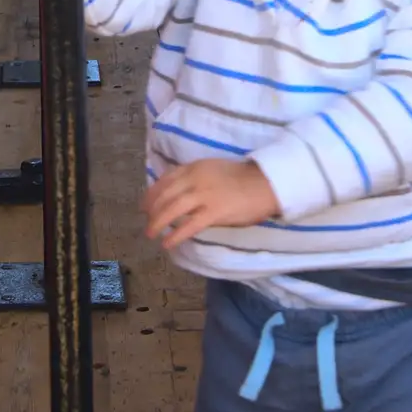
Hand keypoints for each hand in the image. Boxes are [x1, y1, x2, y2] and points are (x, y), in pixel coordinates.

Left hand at [143, 159, 279, 249]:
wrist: (266, 183)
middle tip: (146, 222)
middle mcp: (195, 179)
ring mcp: (204, 195)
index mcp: (195, 168)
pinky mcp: (214, 212)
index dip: (151, 194)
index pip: (165, 180)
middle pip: (165, 196)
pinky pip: (189, 225)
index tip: (144, 205)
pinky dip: (175, 235)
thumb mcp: (214, 169)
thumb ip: (196, 177)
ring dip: (157, 223)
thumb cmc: (244, 178)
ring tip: (151, 234)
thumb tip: (179, 192)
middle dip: (152, 210)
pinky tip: (167, 243)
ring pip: (172, 210)